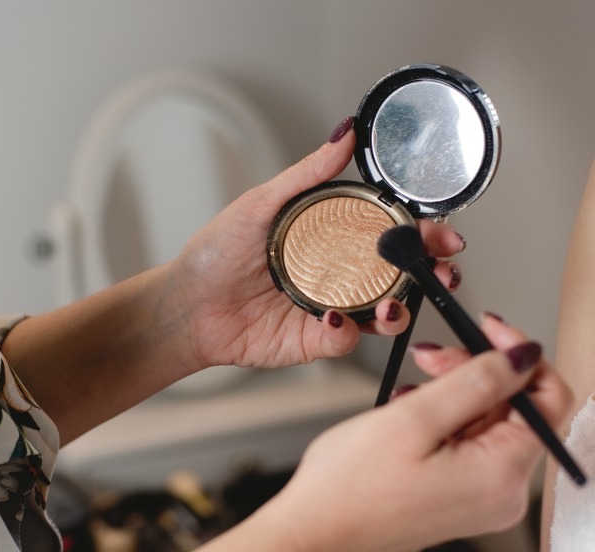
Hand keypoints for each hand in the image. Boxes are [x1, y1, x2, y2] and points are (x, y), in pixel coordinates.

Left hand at [167, 117, 465, 369]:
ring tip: (392, 303)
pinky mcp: (315, 341)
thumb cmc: (216, 253)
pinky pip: (346, 340)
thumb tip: (346, 132)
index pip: (388, 232)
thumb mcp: (262, 203)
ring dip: (400, 308)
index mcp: (330, 238)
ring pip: (385, 311)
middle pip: (399, 273)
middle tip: (442, 266)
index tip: (443, 231)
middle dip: (429, 271)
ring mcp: (330, 308)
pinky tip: (332, 320)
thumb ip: (308, 173)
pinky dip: (348, 332)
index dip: (421, 232)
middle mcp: (337, 273)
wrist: (186, 305)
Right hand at [268, 316, 571, 551]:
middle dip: (476, 371)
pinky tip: (408, 413)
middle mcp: (503, 492)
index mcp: (501, 473)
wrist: (314, 531)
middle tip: (428, 356)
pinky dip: (444, 419)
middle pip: (516, 408)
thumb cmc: (350, 485)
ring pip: (489, 423)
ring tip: (408, 388)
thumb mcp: (413, 418)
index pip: (549, 398)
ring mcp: (482, 498)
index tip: (485, 328)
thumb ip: (476, 382)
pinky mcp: (459, 498)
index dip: (520, 355)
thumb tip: (524, 356)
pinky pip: (469, 444)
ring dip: (454, 392)